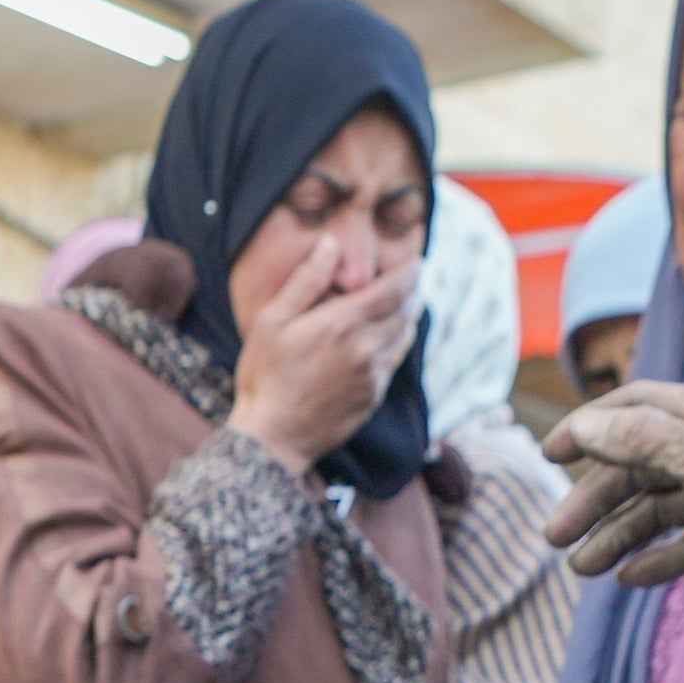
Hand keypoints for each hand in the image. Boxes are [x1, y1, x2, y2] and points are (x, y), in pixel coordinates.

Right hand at [231, 219, 414, 470]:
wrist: (274, 437)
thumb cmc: (265, 376)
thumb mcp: (272, 321)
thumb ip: (305, 281)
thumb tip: (330, 244)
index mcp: (343, 324)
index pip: (393, 289)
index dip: (410, 273)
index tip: (418, 262)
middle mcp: (366, 348)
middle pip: (406, 313)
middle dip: (414, 292)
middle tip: (417, 280)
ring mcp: (373, 376)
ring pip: (404, 338)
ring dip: (410, 318)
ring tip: (409, 305)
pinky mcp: (373, 398)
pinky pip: (394, 363)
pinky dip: (397, 345)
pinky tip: (390, 340)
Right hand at [540, 381, 683, 590]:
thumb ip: (640, 438)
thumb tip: (585, 426)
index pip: (637, 408)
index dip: (590, 427)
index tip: (550, 455)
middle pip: (639, 466)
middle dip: (595, 500)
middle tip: (553, 537)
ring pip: (658, 508)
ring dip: (616, 536)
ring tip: (582, 569)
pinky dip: (656, 559)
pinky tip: (627, 578)